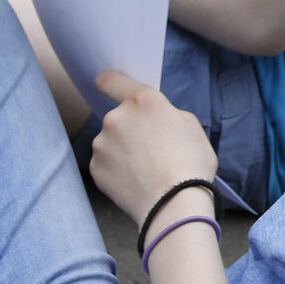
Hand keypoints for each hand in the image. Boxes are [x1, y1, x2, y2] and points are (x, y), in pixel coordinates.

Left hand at [87, 69, 217, 225]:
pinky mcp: (95, 168)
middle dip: (129, 129)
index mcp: (142, 101)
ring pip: (110, 142)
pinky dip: (115, 170)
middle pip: (117, 118)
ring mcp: (101, 144)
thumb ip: (163, 114)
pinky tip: (134, 180)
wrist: (173, 203)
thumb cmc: (189, 163)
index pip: (111, 80)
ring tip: (145, 168)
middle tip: (151, 148)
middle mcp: (116, 118)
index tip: (107, 85)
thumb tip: (151, 120)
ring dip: (121, 150)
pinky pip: (105, 163)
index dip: (110, 83)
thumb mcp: (189, 125)